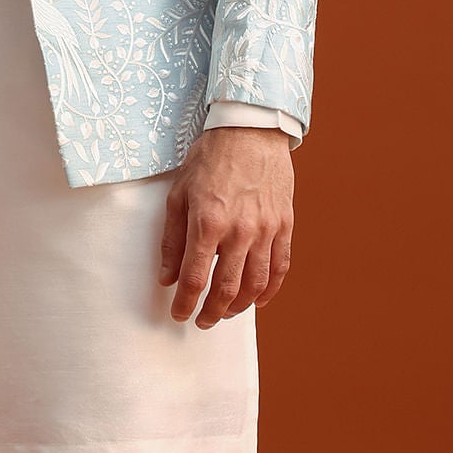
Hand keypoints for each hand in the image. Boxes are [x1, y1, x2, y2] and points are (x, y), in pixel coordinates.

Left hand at [159, 127, 293, 327]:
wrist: (250, 130)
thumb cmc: (209, 159)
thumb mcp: (178, 194)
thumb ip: (172, 240)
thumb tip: (167, 277)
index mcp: (208, 222)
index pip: (195, 279)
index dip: (186, 304)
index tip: (180, 315)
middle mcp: (240, 231)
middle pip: (227, 289)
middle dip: (212, 312)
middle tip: (203, 321)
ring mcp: (266, 229)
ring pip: (256, 284)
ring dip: (240, 306)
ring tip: (227, 312)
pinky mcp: (284, 224)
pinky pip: (280, 266)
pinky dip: (270, 289)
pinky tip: (259, 299)